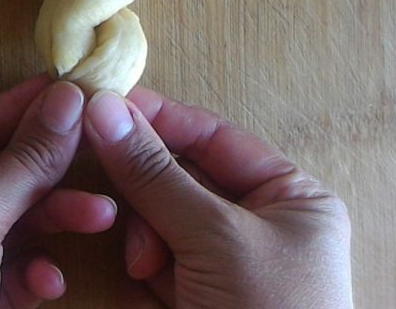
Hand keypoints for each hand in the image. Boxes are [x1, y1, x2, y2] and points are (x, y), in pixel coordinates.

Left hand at [0, 77, 117, 308]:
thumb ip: (21, 160)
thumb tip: (64, 99)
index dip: (16, 107)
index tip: (68, 88)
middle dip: (46, 171)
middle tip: (95, 147)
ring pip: (11, 219)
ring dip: (55, 219)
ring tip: (100, 215)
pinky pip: (11, 266)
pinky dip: (35, 271)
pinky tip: (48, 284)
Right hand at [83, 88, 352, 307]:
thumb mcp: (217, 239)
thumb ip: (157, 174)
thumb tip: (106, 108)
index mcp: (289, 198)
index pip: (214, 138)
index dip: (160, 119)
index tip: (105, 105)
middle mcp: (257, 225)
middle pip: (179, 176)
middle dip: (149, 194)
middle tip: (114, 196)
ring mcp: (222, 264)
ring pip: (158, 219)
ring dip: (145, 238)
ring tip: (148, 268)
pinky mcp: (192, 297)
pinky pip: (152, 261)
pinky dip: (142, 269)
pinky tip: (147, 287)